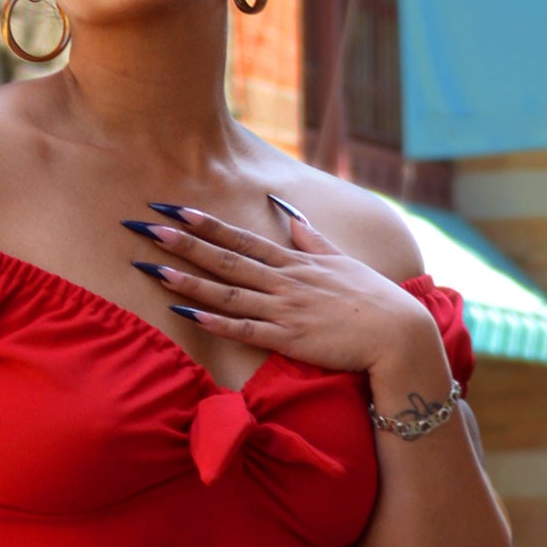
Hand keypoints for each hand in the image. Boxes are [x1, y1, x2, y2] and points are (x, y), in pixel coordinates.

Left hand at [127, 199, 449, 381]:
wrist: (398, 334)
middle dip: (185, 243)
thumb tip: (287, 214)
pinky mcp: (288, 339)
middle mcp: (285, 281)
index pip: (242, 238)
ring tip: (154, 268)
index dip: (206, 223)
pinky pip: (245, 330)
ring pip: (228, 292)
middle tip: (148, 227)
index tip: (175, 207)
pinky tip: (188, 315)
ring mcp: (285, 310)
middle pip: (226, 259)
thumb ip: (310, 238)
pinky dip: (216, 321)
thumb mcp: (341, 260)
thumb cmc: (373, 298)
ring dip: (190, 281)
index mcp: (295, 262)